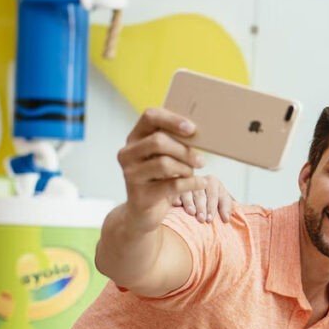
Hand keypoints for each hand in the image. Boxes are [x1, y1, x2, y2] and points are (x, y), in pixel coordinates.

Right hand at [117, 108, 204, 231]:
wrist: (144, 212)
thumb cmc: (160, 178)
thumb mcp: (166, 158)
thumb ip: (175, 144)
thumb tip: (200, 135)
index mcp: (135, 138)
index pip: (150, 116)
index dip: (172, 119)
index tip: (192, 129)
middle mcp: (128, 153)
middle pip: (158, 141)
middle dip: (185, 150)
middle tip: (201, 160)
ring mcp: (131, 174)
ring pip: (164, 163)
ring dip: (186, 168)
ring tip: (193, 173)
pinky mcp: (140, 194)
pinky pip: (172, 184)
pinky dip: (191, 183)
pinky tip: (201, 183)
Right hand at [173, 174, 234, 222]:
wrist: (205, 196)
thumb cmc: (214, 200)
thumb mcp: (223, 202)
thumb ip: (226, 209)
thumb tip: (226, 219)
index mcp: (212, 181)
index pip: (213, 195)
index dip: (211, 208)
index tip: (209, 220)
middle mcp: (199, 179)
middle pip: (200, 195)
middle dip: (201, 208)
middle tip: (201, 219)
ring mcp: (187, 182)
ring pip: (188, 193)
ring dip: (189, 203)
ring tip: (191, 213)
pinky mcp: (176, 186)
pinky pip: (176, 192)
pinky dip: (176, 198)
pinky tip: (177, 204)